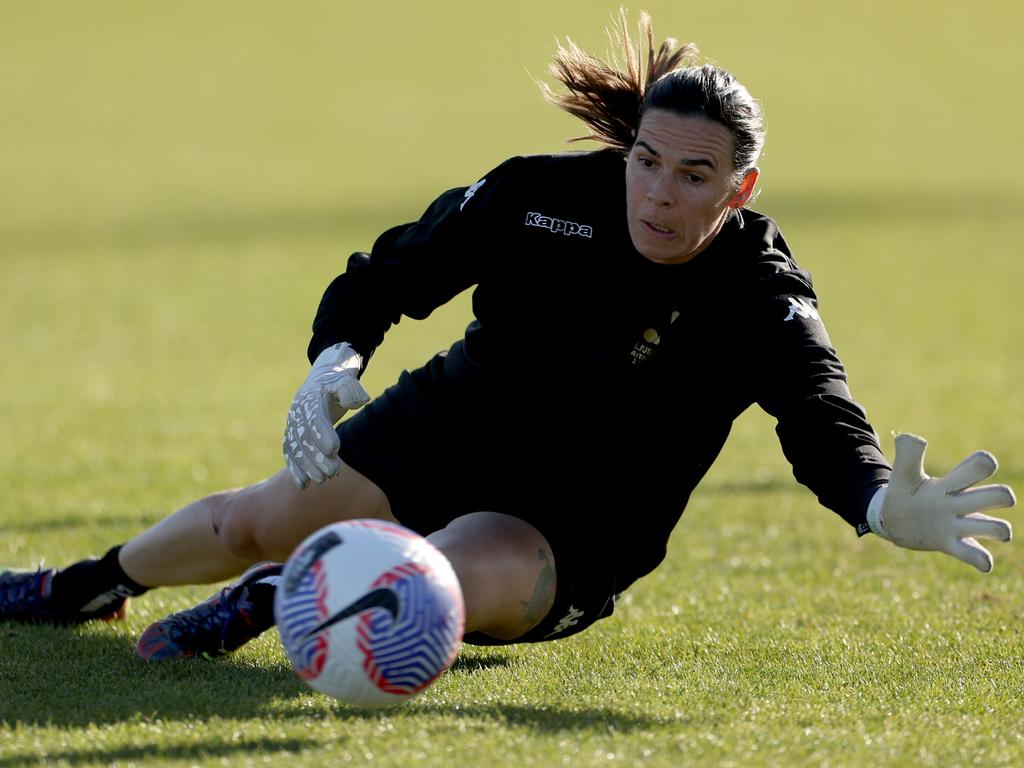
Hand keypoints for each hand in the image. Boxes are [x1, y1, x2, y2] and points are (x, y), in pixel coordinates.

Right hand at [283, 342, 369, 488]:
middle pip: (304, 438)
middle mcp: (297, 412)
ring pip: (296, 449)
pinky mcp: (292, 436)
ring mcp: (292, 425)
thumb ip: (350, 389)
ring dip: (307, 467)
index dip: (322, 433)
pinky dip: (295, 470)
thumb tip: (358, 400)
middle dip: (317, 457)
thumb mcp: (345, 379)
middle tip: (334, 472)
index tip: (334, 449)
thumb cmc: (338, 382)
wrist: (322, 380)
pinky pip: (290, 454)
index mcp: (310, 397)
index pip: (314, 417)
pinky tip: (304, 485)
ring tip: (323, 479)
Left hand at [867, 433, 1015, 571]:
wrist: (894, 519)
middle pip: (997, 495)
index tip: (977, 464)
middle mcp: (961, 503)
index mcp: (952, 483)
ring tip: (993, 531)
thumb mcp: (902, 473)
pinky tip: (982, 562)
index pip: (980, 466)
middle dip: (1000, 495)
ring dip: (998, 529)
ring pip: (994, 527)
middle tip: (982, 499)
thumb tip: (910, 437)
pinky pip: (975, 555)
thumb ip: (906, 454)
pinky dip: (982, 560)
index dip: (984, 463)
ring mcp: (958, 525)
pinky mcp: (951, 545)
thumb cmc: (904, 492)